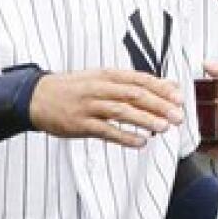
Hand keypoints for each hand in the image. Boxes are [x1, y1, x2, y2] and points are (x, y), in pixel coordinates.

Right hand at [30, 69, 183, 148]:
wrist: (37, 97)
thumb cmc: (77, 88)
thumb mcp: (104, 78)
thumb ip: (135, 82)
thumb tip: (170, 84)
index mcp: (108, 75)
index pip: (140, 79)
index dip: (161, 88)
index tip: (180, 98)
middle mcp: (99, 88)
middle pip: (134, 95)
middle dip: (159, 105)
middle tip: (178, 116)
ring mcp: (88, 106)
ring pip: (121, 112)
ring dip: (145, 120)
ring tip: (164, 128)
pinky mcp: (79, 124)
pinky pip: (105, 131)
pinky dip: (125, 137)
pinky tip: (141, 143)